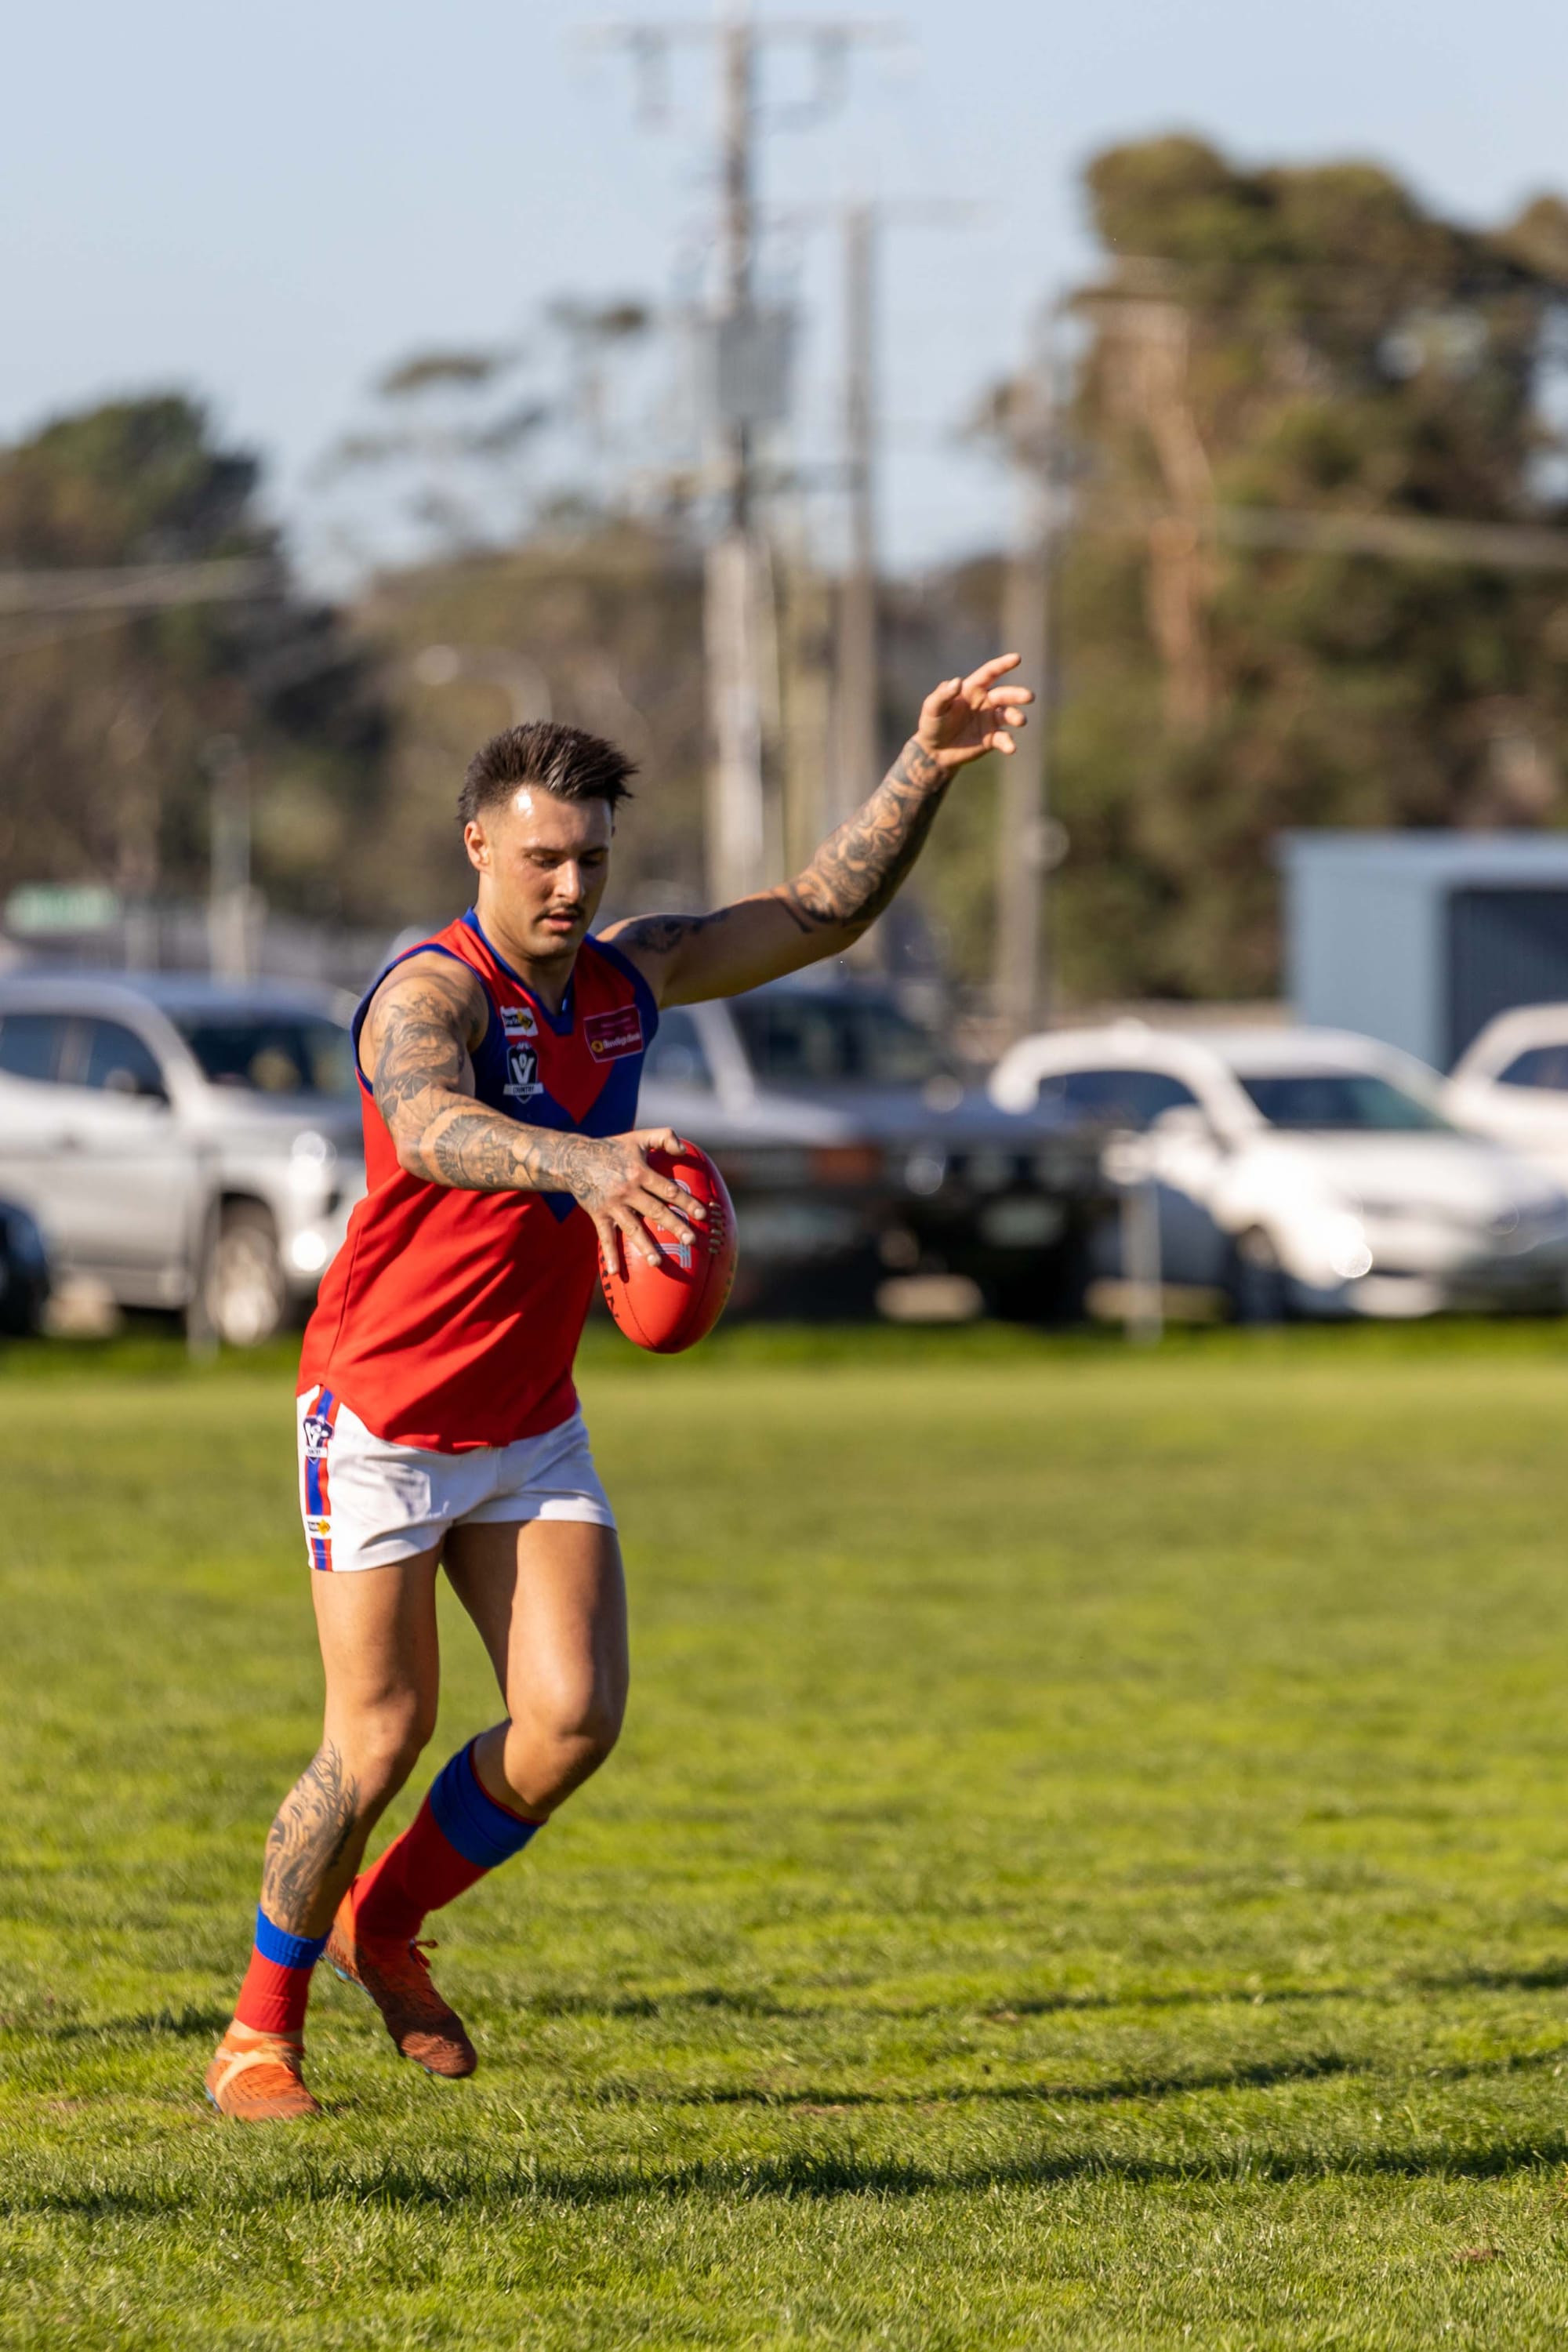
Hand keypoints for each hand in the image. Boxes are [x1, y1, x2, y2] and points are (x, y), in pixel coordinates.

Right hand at [571, 1128, 706, 1272]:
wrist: (575, 1159)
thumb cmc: (614, 1148)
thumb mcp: (640, 1137)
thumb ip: (665, 1137)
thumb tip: (685, 1151)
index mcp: (640, 1172)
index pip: (668, 1190)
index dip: (686, 1201)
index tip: (702, 1215)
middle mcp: (627, 1190)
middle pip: (655, 1211)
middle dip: (674, 1226)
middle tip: (691, 1241)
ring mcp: (612, 1205)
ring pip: (632, 1228)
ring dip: (645, 1246)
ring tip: (658, 1263)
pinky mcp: (598, 1215)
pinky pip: (605, 1237)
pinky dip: (609, 1255)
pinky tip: (615, 1272)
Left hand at [915, 653, 1032, 772]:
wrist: (934, 750)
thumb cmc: (932, 723)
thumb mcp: (932, 707)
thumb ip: (943, 695)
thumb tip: (957, 682)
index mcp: (973, 688)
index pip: (990, 673)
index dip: (1003, 665)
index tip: (1017, 658)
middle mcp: (986, 702)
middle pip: (1005, 694)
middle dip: (1017, 695)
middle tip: (1029, 696)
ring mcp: (990, 720)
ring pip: (1008, 715)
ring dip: (1016, 716)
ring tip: (1021, 721)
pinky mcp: (992, 739)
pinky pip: (1003, 738)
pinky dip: (1008, 742)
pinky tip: (1010, 748)